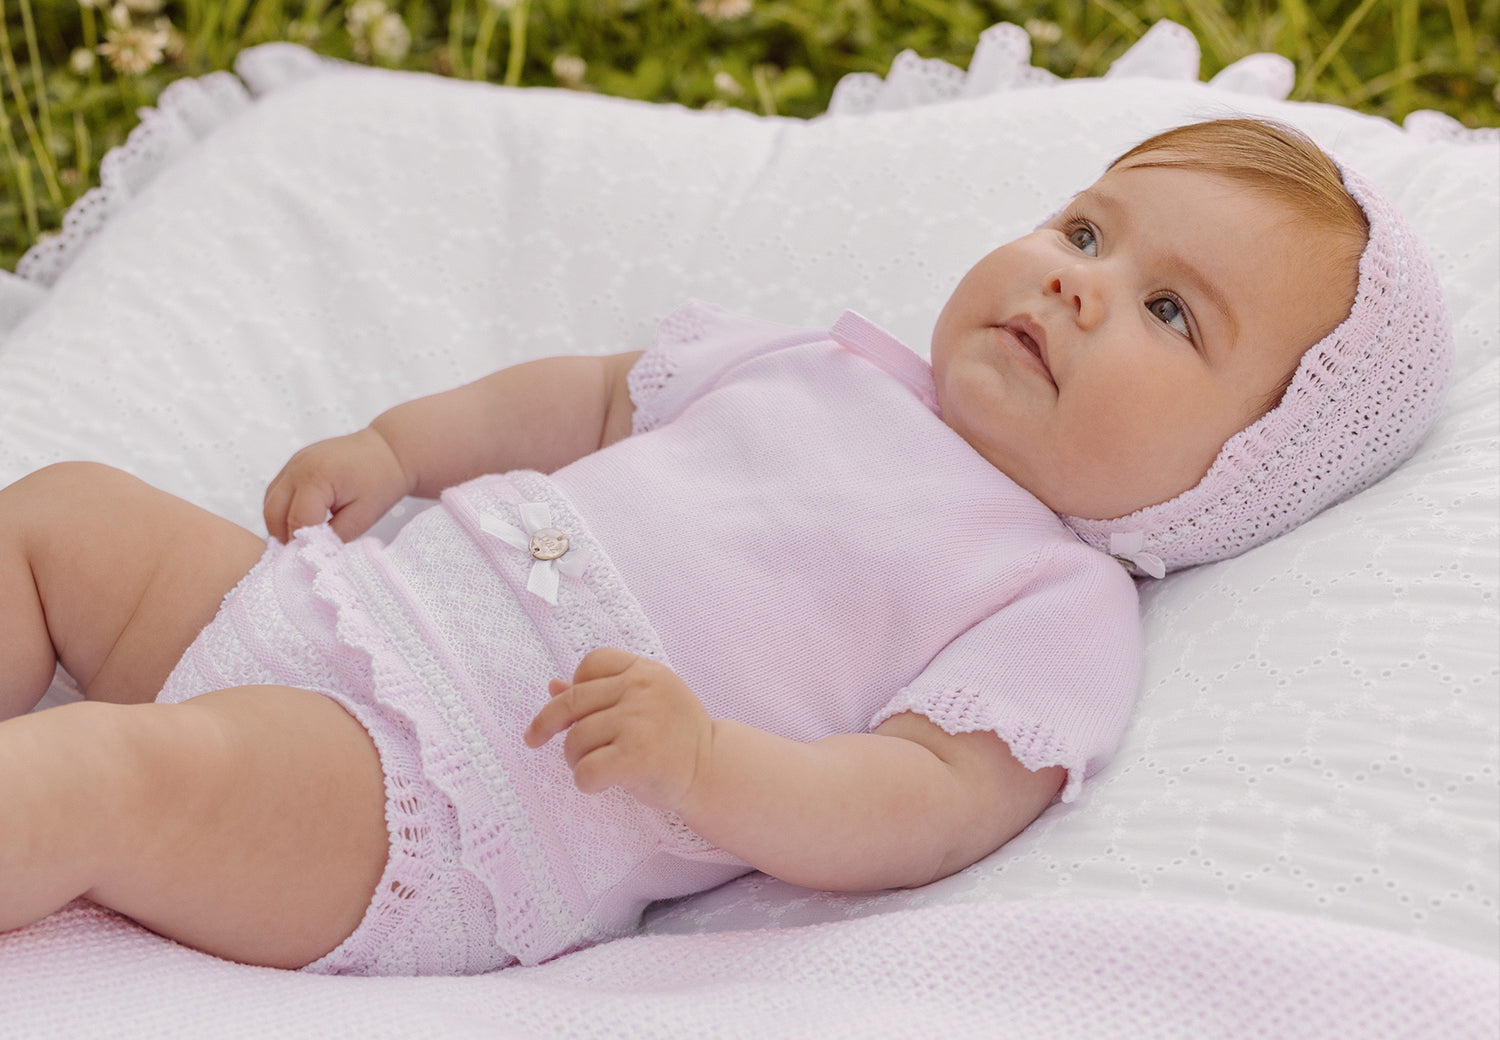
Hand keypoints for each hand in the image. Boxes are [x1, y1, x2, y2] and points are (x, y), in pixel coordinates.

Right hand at [262, 427, 411, 542]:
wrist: (388, 451)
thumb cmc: (381, 482)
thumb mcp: (362, 517)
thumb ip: (334, 537)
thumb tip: (310, 552)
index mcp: (317, 478)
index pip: (297, 521)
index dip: (301, 544)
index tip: (310, 559)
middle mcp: (298, 467)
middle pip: (273, 512)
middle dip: (284, 536)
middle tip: (302, 554)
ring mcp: (293, 463)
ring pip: (270, 502)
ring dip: (280, 524)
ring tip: (302, 539)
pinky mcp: (294, 463)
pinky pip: (277, 491)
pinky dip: (283, 509)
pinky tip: (301, 521)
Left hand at [524, 648, 712, 812]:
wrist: (713, 770)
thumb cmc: (675, 736)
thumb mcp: (646, 701)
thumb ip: (603, 692)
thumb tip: (553, 686)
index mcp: (644, 670)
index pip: (592, 663)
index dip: (574, 685)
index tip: (569, 707)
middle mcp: (641, 689)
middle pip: (573, 701)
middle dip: (546, 723)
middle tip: (534, 739)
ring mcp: (639, 722)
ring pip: (576, 739)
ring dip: (575, 758)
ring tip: (596, 765)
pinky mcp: (637, 757)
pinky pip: (586, 770)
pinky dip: (585, 781)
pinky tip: (600, 782)